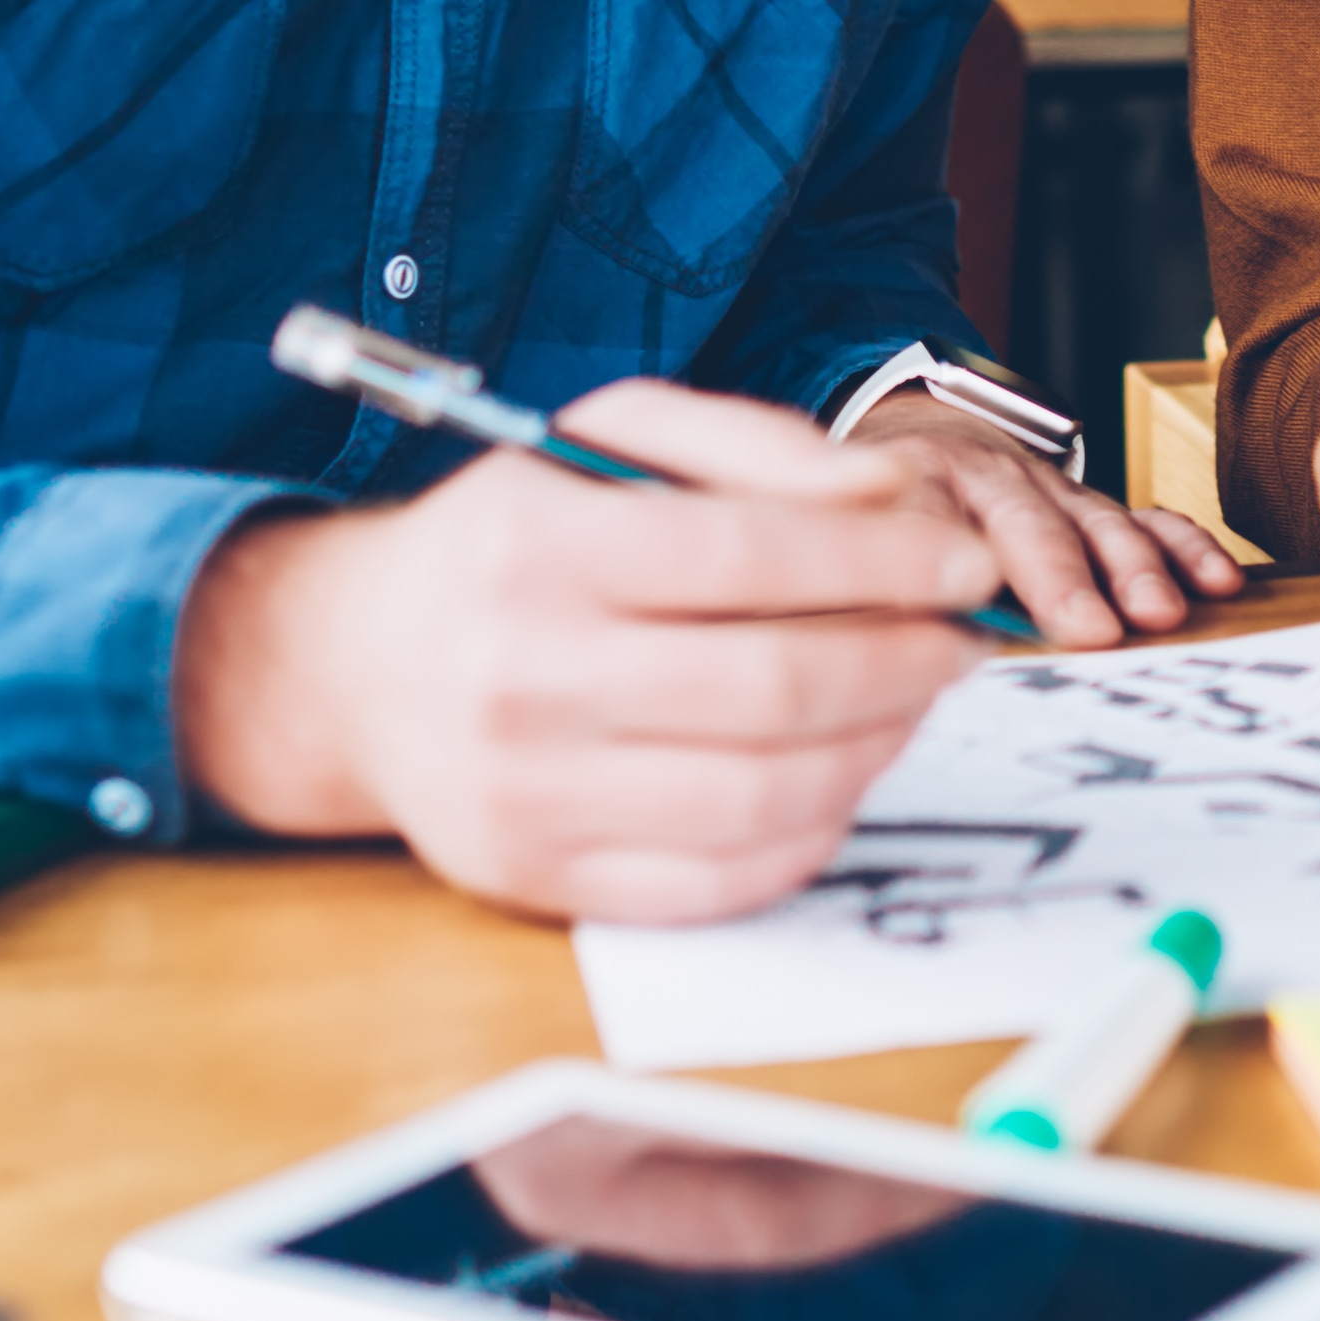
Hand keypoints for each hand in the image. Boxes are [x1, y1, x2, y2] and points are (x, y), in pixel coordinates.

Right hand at [171, 380, 1003, 921]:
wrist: (351, 664)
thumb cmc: (509, 538)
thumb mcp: (607, 439)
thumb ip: (754, 446)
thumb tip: (892, 497)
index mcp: (539, 546)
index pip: (751, 559)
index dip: (887, 566)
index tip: (968, 566)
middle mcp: (524, 674)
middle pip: (770, 688)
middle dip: (904, 663)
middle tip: (963, 642)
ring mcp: (526, 793)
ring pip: (758, 797)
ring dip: (875, 749)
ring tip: (912, 702)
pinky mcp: (536, 878)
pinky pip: (715, 881)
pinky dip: (809, 832)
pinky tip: (840, 773)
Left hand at [836, 392, 1248, 648]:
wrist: (923, 432)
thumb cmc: (878, 514)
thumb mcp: (840, 533)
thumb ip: (853, 584)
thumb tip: (858, 650)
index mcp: (909, 488)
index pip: (922, 522)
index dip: (950, 568)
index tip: (974, 619)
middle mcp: (984, 481)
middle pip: (1023, 524)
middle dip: (1060, 577)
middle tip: (1090, 629)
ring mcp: (1047, 489)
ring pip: (1093, 520)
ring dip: (1131, 566)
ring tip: (1159, 612)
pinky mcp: (1091, 504)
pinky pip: (1145, 517)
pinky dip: (1182, 547)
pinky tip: (1216, 581)